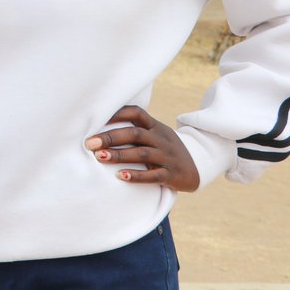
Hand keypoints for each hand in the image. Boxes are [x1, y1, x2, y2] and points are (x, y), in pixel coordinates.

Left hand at [85, 105, 199, 192]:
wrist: (198, 167)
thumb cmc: (165, 149)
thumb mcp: (155, 134)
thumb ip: (135, 130)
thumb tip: (100, 128)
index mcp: (155, 127)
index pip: (137, 113)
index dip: (118, 113)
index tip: (97, 118)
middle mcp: (161, 139)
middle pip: (135, 134)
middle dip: (111, 137)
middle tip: (90, 143)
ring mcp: (167, 157)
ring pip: (142, 154)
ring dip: (119, 155)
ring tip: (100, 157)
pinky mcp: (171, 175)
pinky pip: (153, 175)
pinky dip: (136, 176)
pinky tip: (120, 176)